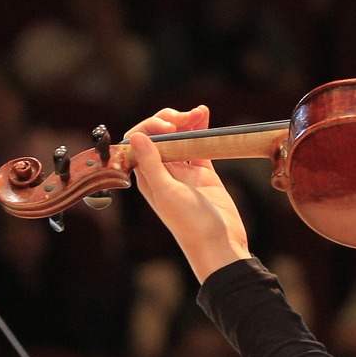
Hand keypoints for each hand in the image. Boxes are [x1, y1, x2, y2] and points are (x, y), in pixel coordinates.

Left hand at [126, 107, 251, 280]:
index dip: (151, 127)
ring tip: (199, 112)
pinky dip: (201, 129)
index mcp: (147, 177)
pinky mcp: (203, 172)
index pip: (138, 141)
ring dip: (186, 121)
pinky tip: (205, 116)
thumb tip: (136, 136)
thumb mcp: (168, 193)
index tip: (169, 126)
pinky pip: (198, 144)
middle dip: (169, 120)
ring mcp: (183, 171)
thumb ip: (152, 164)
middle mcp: (162, 172)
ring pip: (180, 136)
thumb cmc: (191, 225)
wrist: (219, 244)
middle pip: (158, 135)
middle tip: (185, 118)